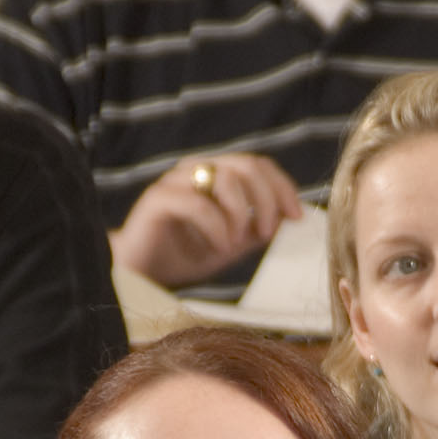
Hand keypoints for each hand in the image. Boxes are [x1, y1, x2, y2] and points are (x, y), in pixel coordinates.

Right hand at [111, 153, 302, 288]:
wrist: (141, 273)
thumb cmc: (185, 255)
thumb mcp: (232, 242)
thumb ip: (258, 229)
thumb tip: (291, 220)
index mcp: (216, 173)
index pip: (258, 165)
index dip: (282, 186)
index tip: (296, 216)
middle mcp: (197, 169)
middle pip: (246, 166)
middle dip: (267, 200)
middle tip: (267, 233)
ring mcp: (176, 180)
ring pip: (224, 179)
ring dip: (240, 214)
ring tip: (236, 244)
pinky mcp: (158, 198)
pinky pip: (198, 204)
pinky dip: (217, 227)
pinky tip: (220, 247)